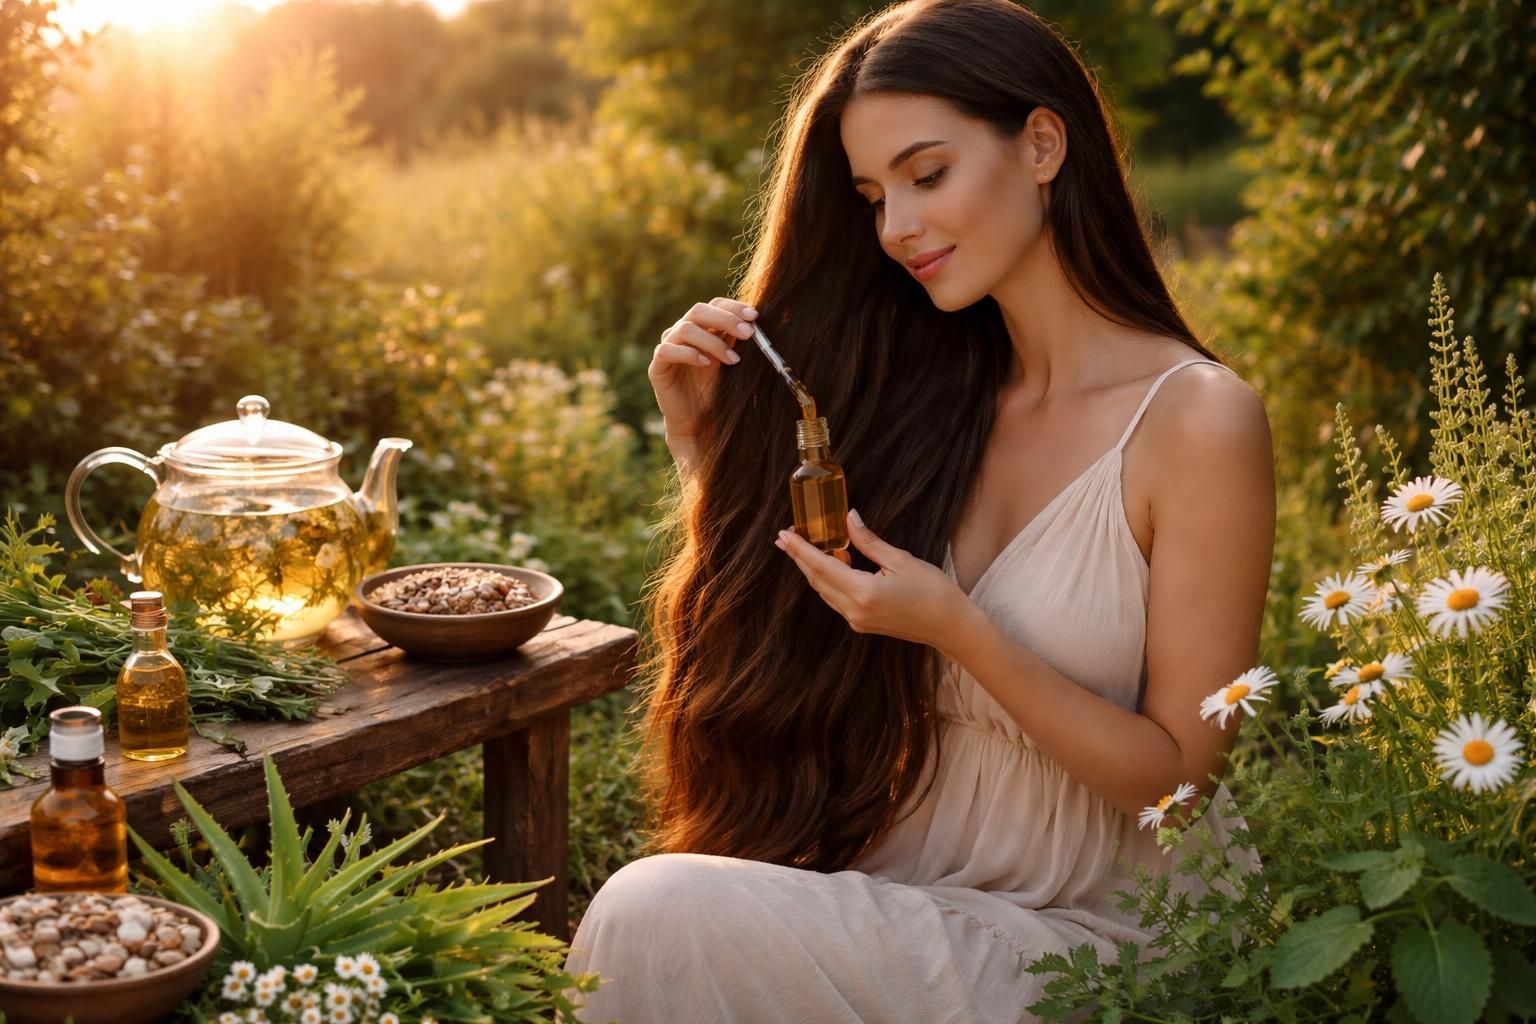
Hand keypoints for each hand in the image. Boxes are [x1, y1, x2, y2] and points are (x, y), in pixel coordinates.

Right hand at [648, 297, 756, 443]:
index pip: (714, 305)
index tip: (754, 316)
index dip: (733, 307)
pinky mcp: (656, 366)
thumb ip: (737, 340)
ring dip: (713, 342)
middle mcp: (681, 332)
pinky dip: (689, 354)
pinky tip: (706, 363)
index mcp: (701, 327)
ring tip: (733, 360)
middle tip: (748, 333)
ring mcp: (667, 347)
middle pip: (699, 311)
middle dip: (726, 320)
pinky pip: (667, 350)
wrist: (698, 422)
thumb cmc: (716, 389)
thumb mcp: (731, 360)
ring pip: (686, 329)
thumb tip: (756, 322)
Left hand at [774, 508, 969, 650]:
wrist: (950, 626)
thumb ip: (868, 542)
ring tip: (804, 545)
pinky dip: (829, 579)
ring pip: (824, 590)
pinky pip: (836, 598)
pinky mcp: (862, 624)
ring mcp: (856, 620)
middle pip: (817, 580)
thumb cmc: (934, 591)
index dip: (800, 549)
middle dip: (799, 557)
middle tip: (785, 536)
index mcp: (863, 592)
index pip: (821, 566)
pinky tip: (833, 561)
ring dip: (813, 568)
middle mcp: (854, 610)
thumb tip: (848, 518)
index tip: (783, 534)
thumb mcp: (901, 560)